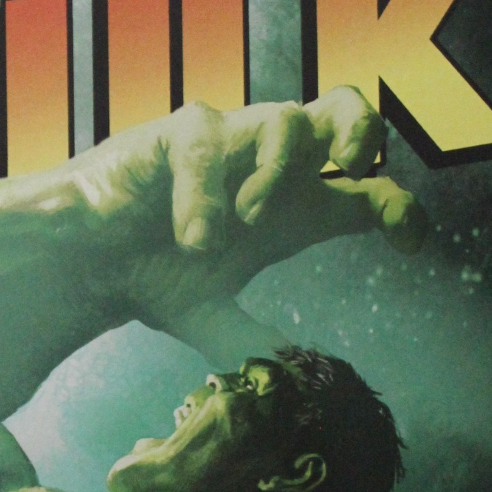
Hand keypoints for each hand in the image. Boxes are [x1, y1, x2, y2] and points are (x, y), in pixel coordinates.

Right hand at [72, 88, 426, 319]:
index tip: (409, 240)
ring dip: (275, 173)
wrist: (82, 264)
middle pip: (343, 110)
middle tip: (352, 169)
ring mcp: (225, 143)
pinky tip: (196, 239)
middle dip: (362, 130)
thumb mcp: (210, 317)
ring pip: (285, 118)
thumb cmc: (149, 274)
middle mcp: (266, 165)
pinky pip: (207, 142)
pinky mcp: (176, 134)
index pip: (367, 190)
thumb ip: (251, 341)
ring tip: (247, 224)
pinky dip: (208, 192)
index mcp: (291, 206)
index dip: (398, 207)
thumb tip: (291, 381)